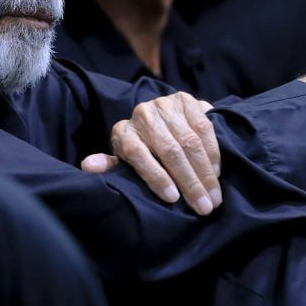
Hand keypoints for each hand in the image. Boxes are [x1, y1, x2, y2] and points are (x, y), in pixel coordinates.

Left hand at [81, 92, 221, 214]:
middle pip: (169, 150)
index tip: (174, 199)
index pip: (137, 154)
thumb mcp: (124, 161)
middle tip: (204, 206)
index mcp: (123, 132)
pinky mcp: (185, 99)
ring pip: (189, 141)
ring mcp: (165, 104)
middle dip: (189, 182)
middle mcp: (142, 114)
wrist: (162, 120)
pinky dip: (213, 152)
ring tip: (215, 196)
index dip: (156, 177)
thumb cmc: (141, 151)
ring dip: (205, 172)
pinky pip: (204, 127)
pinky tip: (217, 172)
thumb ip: (111, 167)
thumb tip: (88, 166)